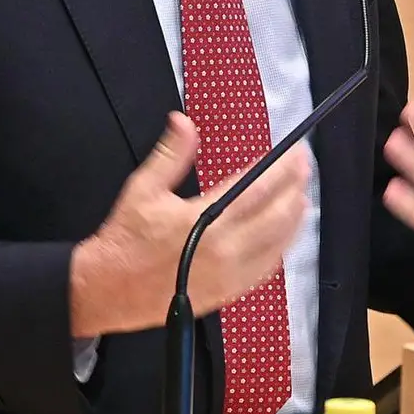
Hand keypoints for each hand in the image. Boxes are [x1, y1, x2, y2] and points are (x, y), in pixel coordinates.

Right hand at [69, 112, 308, 335]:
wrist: (108, 290)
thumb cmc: (125, 239)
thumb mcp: (142, 189)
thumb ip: (170, 155)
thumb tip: (183, 121)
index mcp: (204, 220)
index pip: (256, 188)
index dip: (281, 169)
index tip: (296, 154)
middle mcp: (223, 248)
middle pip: (275, 216)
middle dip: (294, 189)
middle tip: (305, 170)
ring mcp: (229, 274)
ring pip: (277, 245)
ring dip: (294, 219)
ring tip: (302, 199)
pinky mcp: (227, 292)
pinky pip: (265, 270)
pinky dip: (280, 249)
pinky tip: (284, 237)